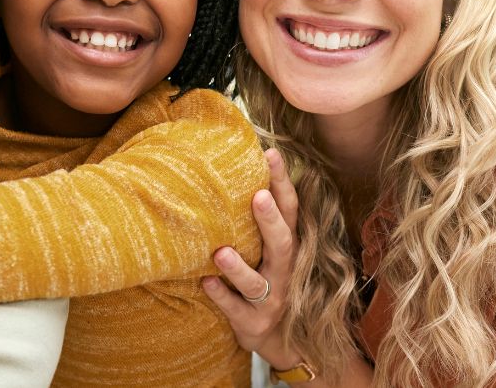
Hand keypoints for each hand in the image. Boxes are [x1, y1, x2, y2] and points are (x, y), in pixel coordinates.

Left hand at [201, 148, 301, 365]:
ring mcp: (270, 300)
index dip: (282, 183)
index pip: (290, 211)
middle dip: (271, 220)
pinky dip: (221, 297)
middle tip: (258, 195)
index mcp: (286, 248)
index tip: (271, 154)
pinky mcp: (252, 324)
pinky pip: (236, 309)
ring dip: (239, 268)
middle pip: (282, 244)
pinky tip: (205, 283)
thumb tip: (232, 168)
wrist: (278, 341)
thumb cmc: (264, 281)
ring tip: (220, 252)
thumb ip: (255, 221)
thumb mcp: (267, 252)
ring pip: (257, 283)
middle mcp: (283, 272)